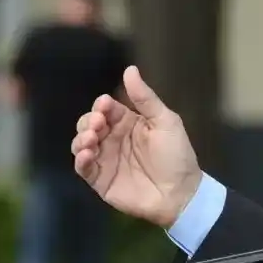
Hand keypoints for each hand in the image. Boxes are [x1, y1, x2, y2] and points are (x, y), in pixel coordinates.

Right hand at [71, 65, 202, 227]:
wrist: (181, 193)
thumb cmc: (177, 156)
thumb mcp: (166, 121)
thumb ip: (146, 98)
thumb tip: (129, 69)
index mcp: (128, 123)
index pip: (106, 109)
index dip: (101, 106)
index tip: (104, 105)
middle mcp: (113, 139)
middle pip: (89, 123)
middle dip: (89, 121)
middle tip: (98, 124)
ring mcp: (106, 159)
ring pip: (81, 143)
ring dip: (81, 138)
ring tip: (91, 139)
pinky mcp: (100, 180)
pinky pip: (83, 168)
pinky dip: (80, 159)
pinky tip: (87, 154)